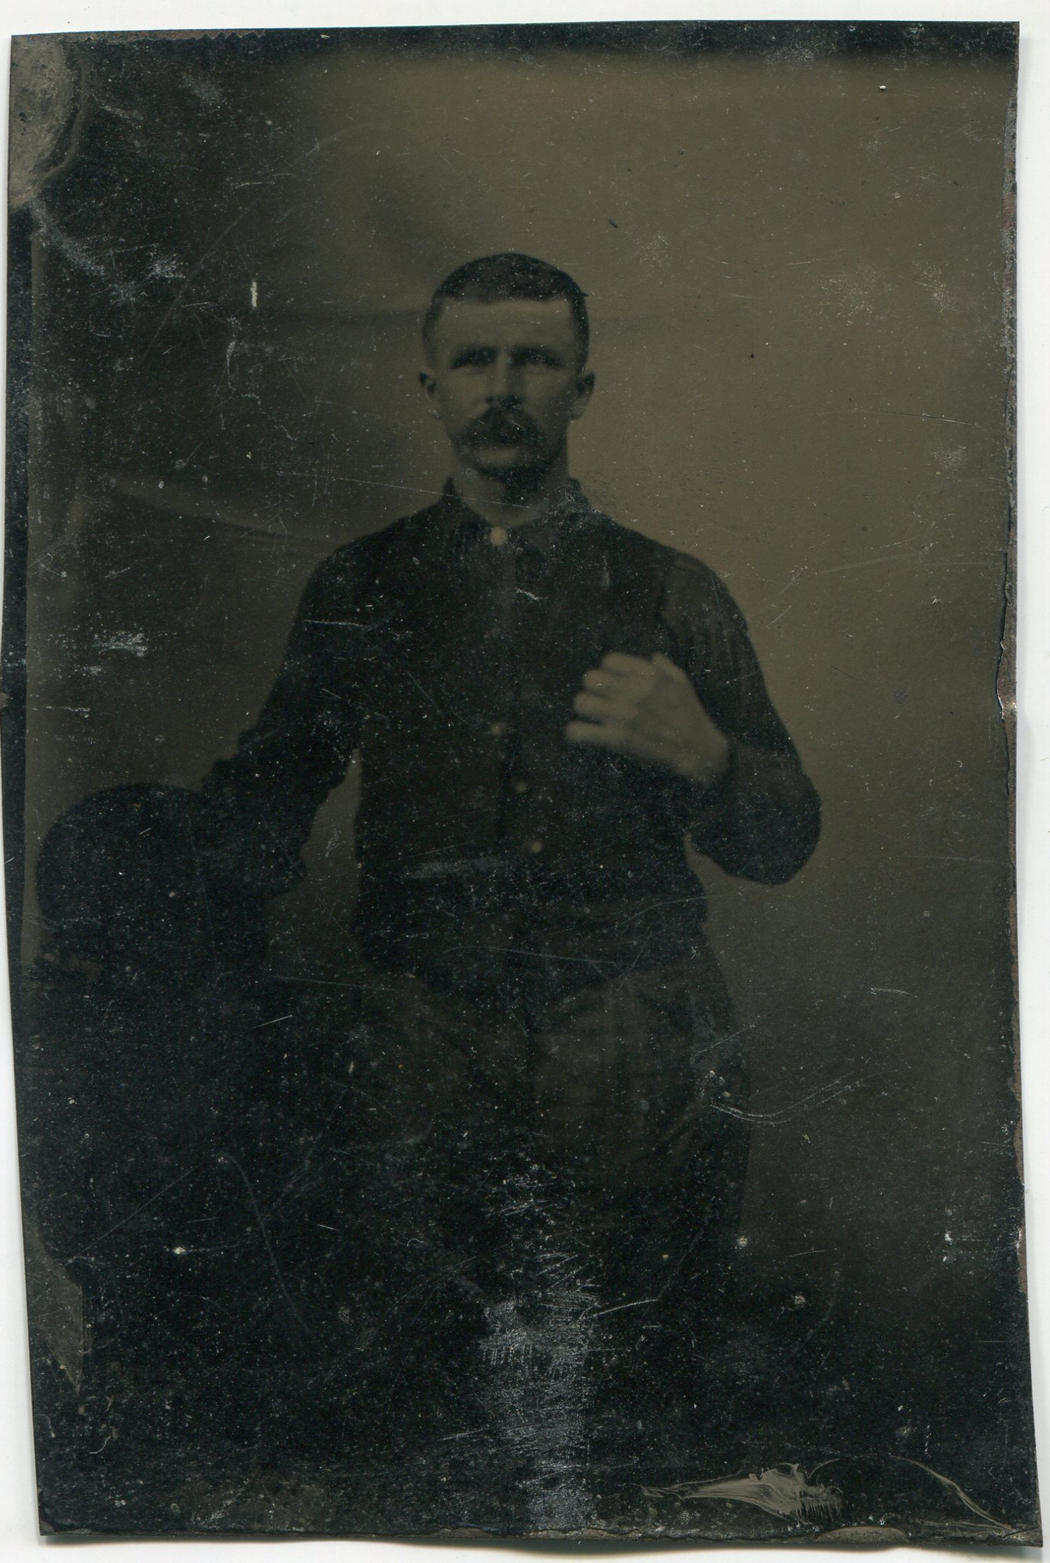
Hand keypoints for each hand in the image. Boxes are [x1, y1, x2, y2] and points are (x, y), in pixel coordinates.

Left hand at [565, 652, 729, 784]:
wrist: (698, 750)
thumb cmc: (691, 716)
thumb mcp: (683, 683)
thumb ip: (666, 667)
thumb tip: (653, 657)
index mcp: (648, 675)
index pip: (608, 661)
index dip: (608, 671)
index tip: (612, 682)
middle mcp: (634, 691)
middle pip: (590, 678)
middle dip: (593, 689)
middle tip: (600, 699)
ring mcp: (624, 715)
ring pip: (581, 702)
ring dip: (584, 708)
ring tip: (590, 715)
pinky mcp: (617, 738)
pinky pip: (580, 731)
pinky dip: (576, 733)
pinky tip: (579, 734)